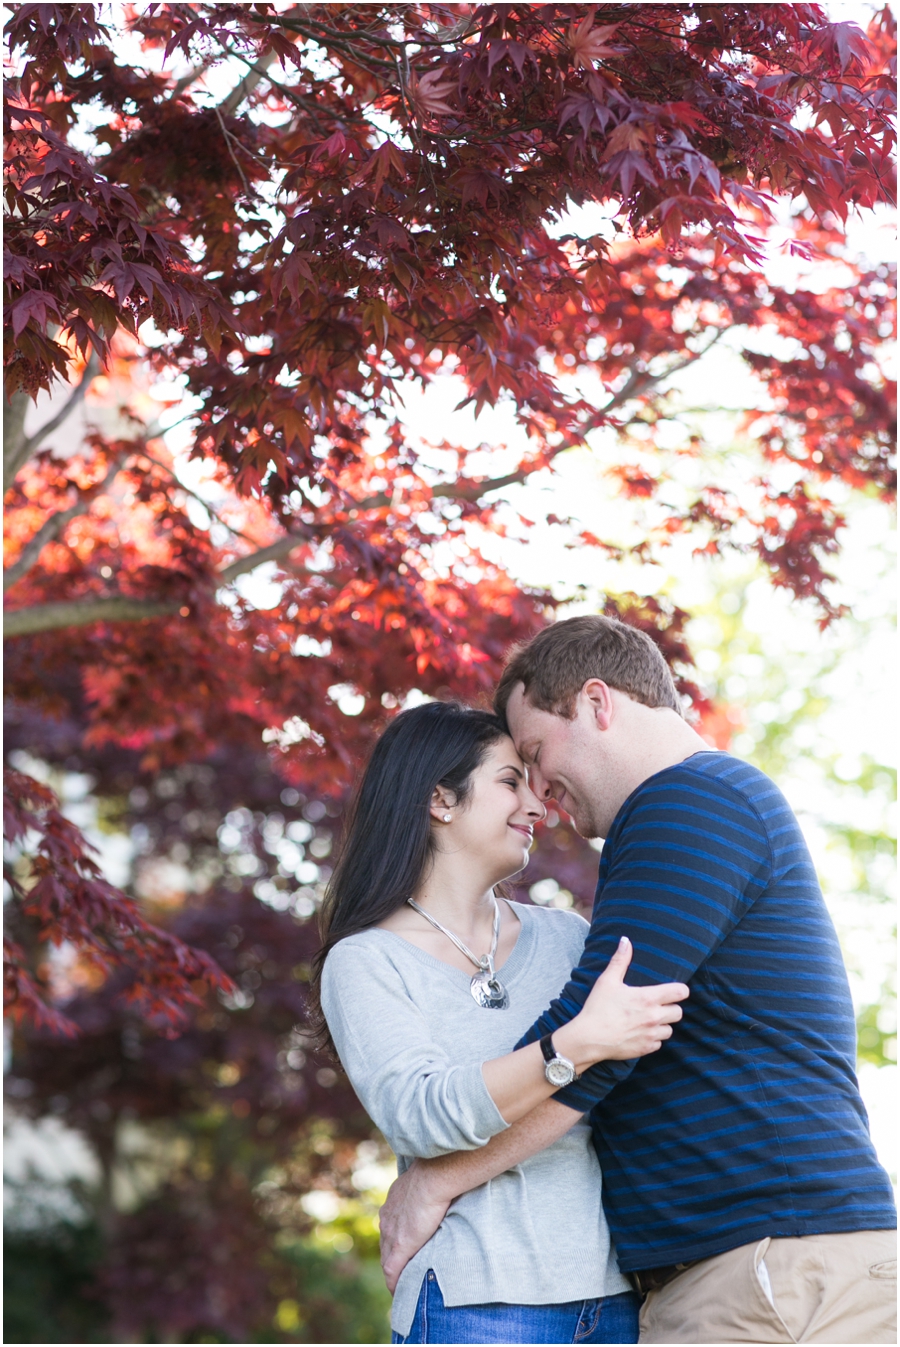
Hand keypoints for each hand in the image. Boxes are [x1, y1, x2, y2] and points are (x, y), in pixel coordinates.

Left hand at [379, 1161, 451, 1293]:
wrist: (433, 1178)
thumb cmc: (436, 1174)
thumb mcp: (427, 1180)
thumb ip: (427, 1189)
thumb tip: (441, 1188)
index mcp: (393, 1202)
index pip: (390, 1227)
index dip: (396, 1239)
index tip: (406, 1247)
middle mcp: (387, 1218)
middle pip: (385, 1244)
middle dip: (392, 1257)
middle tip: (404, 1269)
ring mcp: (391, 1233)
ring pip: (387, 1258)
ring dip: (394, 1270)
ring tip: (403, 1281)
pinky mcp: (400, 1246)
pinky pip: (391, 1271)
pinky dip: (394, 1282)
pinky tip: (398, 1291)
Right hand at [557, 937, 688, 1068]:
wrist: (589, 1038)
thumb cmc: (598, 1008)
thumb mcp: (607, 981)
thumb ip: (620, 960)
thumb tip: (626, 941)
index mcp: (648, 998)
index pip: (680, 992)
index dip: (680, 990)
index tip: (673, 990)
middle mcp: (654, 1017)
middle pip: (679, 1012)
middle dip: (671, 1007)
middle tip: (657, 1005)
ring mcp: (651, 1035)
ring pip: (670, 1029)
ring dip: (663, 1024)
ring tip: (648, 1020)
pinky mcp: (646, 1049)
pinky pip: (659, 1043)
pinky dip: (653, 1038)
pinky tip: (641, 1033)